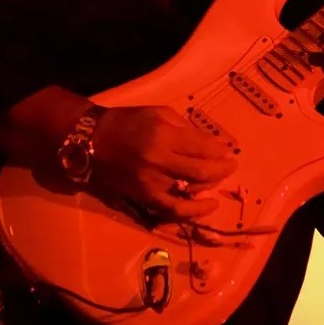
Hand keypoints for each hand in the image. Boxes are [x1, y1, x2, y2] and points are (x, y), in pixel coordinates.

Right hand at [88, 106, 237, 221]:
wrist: (92, 141)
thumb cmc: (128, 122)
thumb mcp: (159, 113)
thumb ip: (186, 128)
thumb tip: (212, 143)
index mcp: (163, 136)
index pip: (202, 147)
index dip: (220, 150)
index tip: (228, 150)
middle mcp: (159, 162)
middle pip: (201, 171)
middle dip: (222, 169)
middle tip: (231, 165)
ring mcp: (152, 184)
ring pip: (191, 190)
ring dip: (211, 184)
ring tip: (219, 178)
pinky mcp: (144, 198)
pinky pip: (174, 210)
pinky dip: (195, 211)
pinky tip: (210, 205)